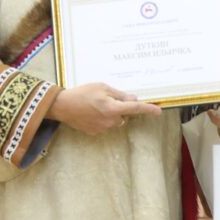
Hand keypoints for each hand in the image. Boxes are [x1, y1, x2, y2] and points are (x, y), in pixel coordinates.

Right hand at [46, 83, 160, 134]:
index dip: (147, 109)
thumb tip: (133, 99)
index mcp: (112, 108)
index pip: (135, 108)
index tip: (158, 111)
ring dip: (112, 113)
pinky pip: (106, 125)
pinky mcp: (95, 132)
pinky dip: (103, 118)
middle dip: (122, 108)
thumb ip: (119, 95)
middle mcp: (109, 121)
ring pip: (116, 120)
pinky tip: (92, 112)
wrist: (62, 106)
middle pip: (125, 115)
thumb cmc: (82, 93)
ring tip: (97, 104)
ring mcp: (102, 128)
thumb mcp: (102, 87)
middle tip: (108, 98)